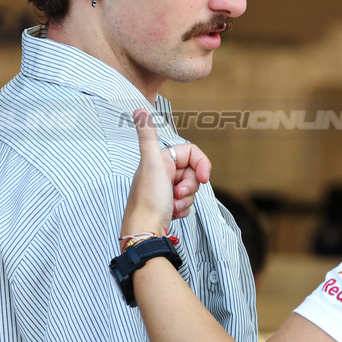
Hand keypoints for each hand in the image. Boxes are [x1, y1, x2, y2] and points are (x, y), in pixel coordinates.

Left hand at [123, 109, 211, 237]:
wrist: (145, 232)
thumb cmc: (148, 200)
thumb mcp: (151, 164)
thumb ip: (147, 136)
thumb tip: (138, 109)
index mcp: (159, 160)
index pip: (192, 153)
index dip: (201, 164)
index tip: (203, 177)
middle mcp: (162, 172)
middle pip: (193, 172)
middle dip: (190, 185)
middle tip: (178, 193)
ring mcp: (166, 189)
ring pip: (191, 188)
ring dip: (187, 199)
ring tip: (173, 205)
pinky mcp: (169, 204)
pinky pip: (187, 202)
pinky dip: (183, 209)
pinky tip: (172, 213)